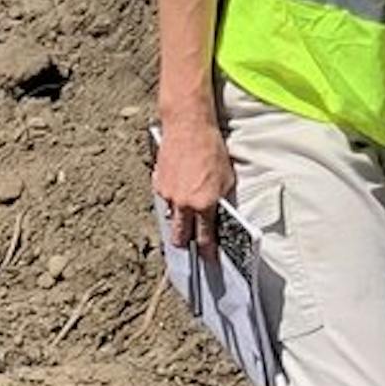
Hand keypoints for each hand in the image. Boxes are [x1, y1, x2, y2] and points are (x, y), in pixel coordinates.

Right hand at [153, 116, 233, 258]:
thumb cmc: (211, 148)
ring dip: (178, 217)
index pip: (205, 237)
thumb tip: (218, 215)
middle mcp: (184, 203)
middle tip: (191, 244)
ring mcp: (168, 194)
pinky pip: (165, 199)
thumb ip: (220, 201)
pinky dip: (171, 197)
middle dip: (185, 244)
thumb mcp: (226, 178)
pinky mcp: (158, 183)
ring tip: (186, 207)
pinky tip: (179, 186)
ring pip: (171, 217)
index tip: (209, 258)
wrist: (188, 126)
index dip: (207, 251)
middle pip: (179, 238)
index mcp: (204, 203)